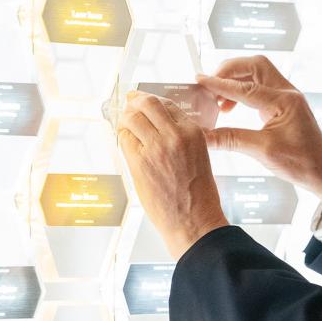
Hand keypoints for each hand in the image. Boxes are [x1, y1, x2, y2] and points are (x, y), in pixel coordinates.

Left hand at [117, 90, 227, 258]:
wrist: (194, 221)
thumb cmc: (198, 194)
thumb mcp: (199, 156)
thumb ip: (181, 138)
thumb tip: (158, 127)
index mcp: (193, 132)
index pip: (167, 104)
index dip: (152, 100)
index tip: (144, 100)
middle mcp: (174, 135)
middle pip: (147, 104)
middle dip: (135, 100)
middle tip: (129, 100)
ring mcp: (155, 148)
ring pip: (131, 118)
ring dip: (125, 118)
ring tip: (124, 122)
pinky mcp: (139, 162)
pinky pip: (124, 139)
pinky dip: (122, 136)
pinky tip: (124, 139)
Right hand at [196, 55, 321, 216]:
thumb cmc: (301, 163)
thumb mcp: (263, 151)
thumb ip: (231, 139)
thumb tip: (203, 136)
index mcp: (285, 101)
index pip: (246, 87)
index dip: (220, 84)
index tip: (199, 81)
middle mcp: (288, 93)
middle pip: (255, 66)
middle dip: (230, 71)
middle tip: (211, 86)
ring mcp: (288, 97)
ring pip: (258, 74)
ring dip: (237, 81)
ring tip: (219, 100)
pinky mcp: (285, 105)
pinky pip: (262, 87)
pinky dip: (244, 91)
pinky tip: (232, 107)